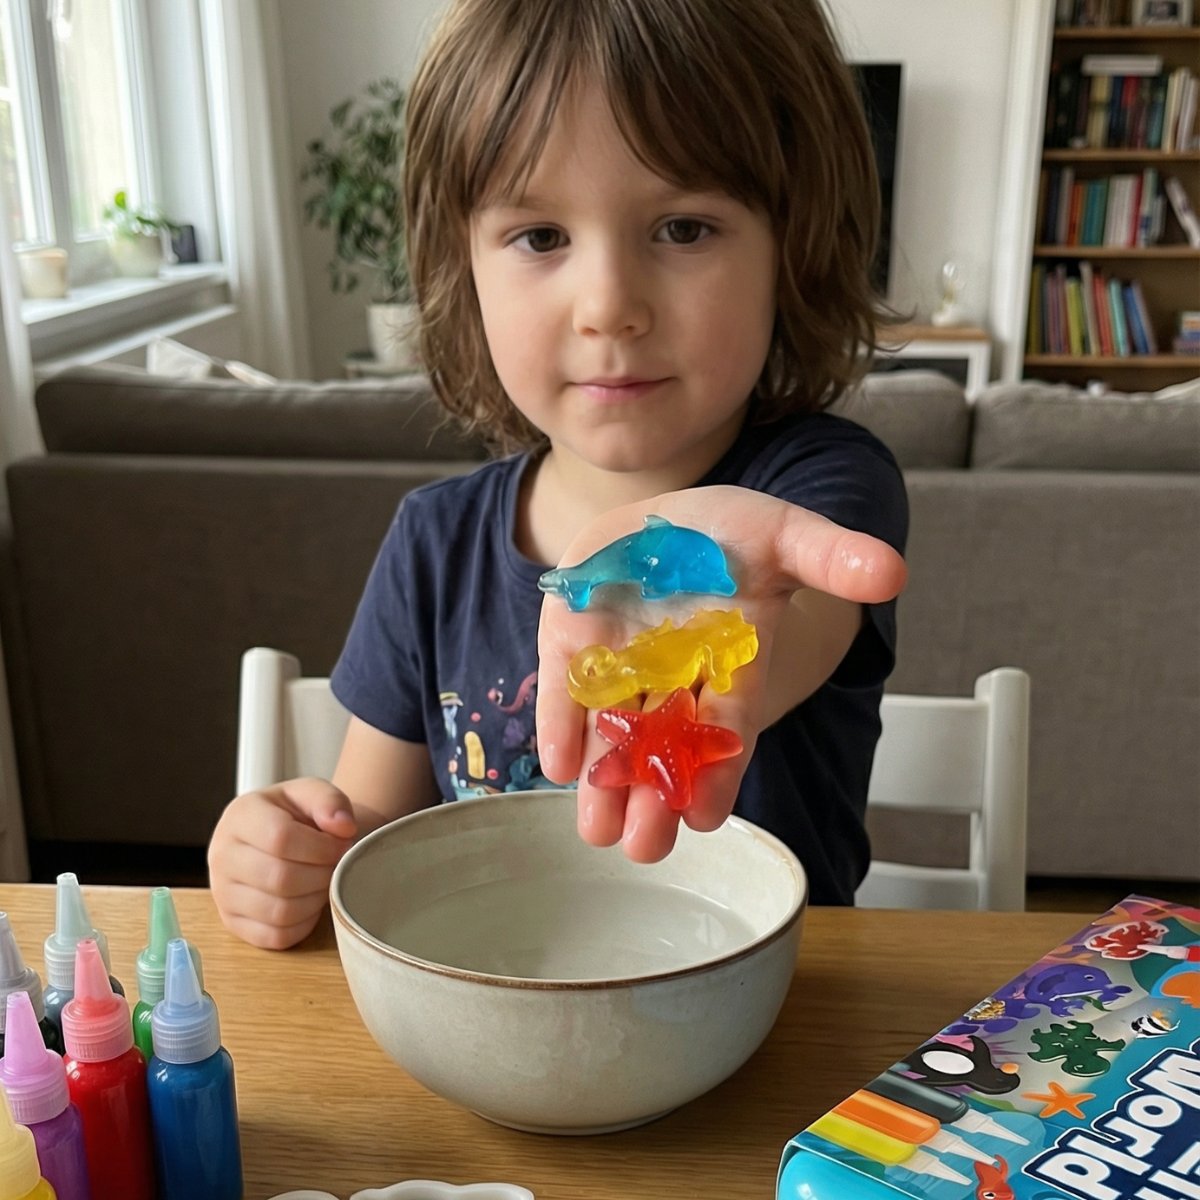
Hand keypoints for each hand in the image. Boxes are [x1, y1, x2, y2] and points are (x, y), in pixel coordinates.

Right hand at [208, 777, 356, 948]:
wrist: (283, 838)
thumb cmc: (298, 816)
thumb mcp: (314, 793)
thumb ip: (331, 801)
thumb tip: (343, 827)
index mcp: (241, 815)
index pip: (280, 838)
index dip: (322, 847)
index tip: (342, 844)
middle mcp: (222, 854)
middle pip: (280, 878)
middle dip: (322, 874)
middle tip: (335, 866)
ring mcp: (223, 892)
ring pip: (278, 911)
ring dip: (314, 900)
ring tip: (322, 881)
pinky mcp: (232, 922)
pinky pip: (275, 936)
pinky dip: (302, 924)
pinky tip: (309, 901)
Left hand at [536, 486, 905, 862]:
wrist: (661, 517)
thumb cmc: (729, 536)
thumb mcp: (783, 536)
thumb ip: (830, 557)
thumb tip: (893, 572)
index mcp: (730, 664)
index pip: (727, 727)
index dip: (718, 772)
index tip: (705, 817)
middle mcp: (674, 680)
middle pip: (666, 749)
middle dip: (655, 798)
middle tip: (647, 847)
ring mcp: (619, 667)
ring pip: (612, 735)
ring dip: (604, 782)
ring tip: (599, 830)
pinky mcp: (572, 648)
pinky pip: (565, 691)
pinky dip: (561, 724)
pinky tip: (560, 763)